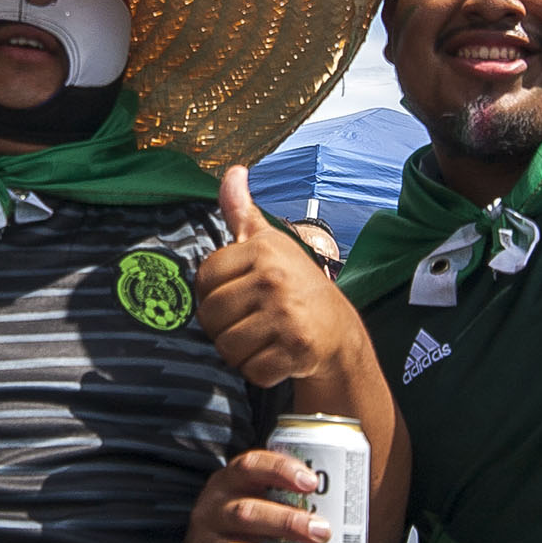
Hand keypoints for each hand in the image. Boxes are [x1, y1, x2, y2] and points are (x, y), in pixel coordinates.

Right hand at [183, 448, 330, 542]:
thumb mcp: (261, 499)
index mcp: (227, 485)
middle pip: (245, 514)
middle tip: (324, 531)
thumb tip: (357, 494)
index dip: (279, 471)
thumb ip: (295, 494)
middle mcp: (209, 515)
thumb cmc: (251, 526)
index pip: (248, 467)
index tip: (312, 483)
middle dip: (287, 523)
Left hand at [194, 167, 369, 387]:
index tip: (237, 297)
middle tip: (250, 322)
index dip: (214, 296)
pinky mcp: (297, 349)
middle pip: (211, 317)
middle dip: (224, 328)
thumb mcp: (268, 243)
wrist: (337, 331)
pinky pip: (251, 370)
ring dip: (240, 352)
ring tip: (263, 338)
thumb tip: (233, 171)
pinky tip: (276, 356)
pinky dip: (260, 371)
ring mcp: (286, 315)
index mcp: (262, 250)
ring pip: (227, 347)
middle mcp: (274, 279)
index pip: (204, 281)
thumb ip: (242, 211)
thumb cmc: (294, 285)